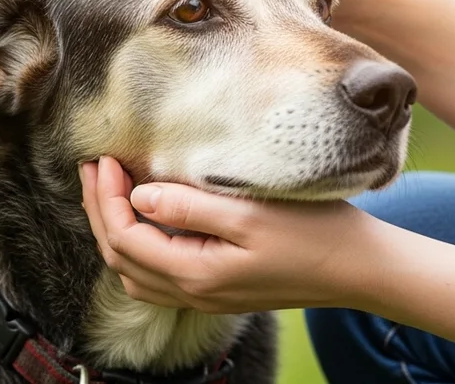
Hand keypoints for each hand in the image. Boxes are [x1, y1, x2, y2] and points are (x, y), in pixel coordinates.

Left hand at [78, 157, 378, 313]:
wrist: (360, 267)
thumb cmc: (313, 232)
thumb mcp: (249, 212)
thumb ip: (188, 207)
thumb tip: (138, 198)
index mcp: (196, 274)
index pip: (125, 239)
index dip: (105, 199)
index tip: (104, 158)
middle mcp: (194, 292)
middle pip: (121, 258)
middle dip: (99, 211)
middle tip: (94, 166)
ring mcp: (206, 295)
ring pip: (135, 272)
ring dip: (115, 231)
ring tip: (110, 188)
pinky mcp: (218, 289)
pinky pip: (158, 276)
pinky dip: (139, 246)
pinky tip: (146, 216)